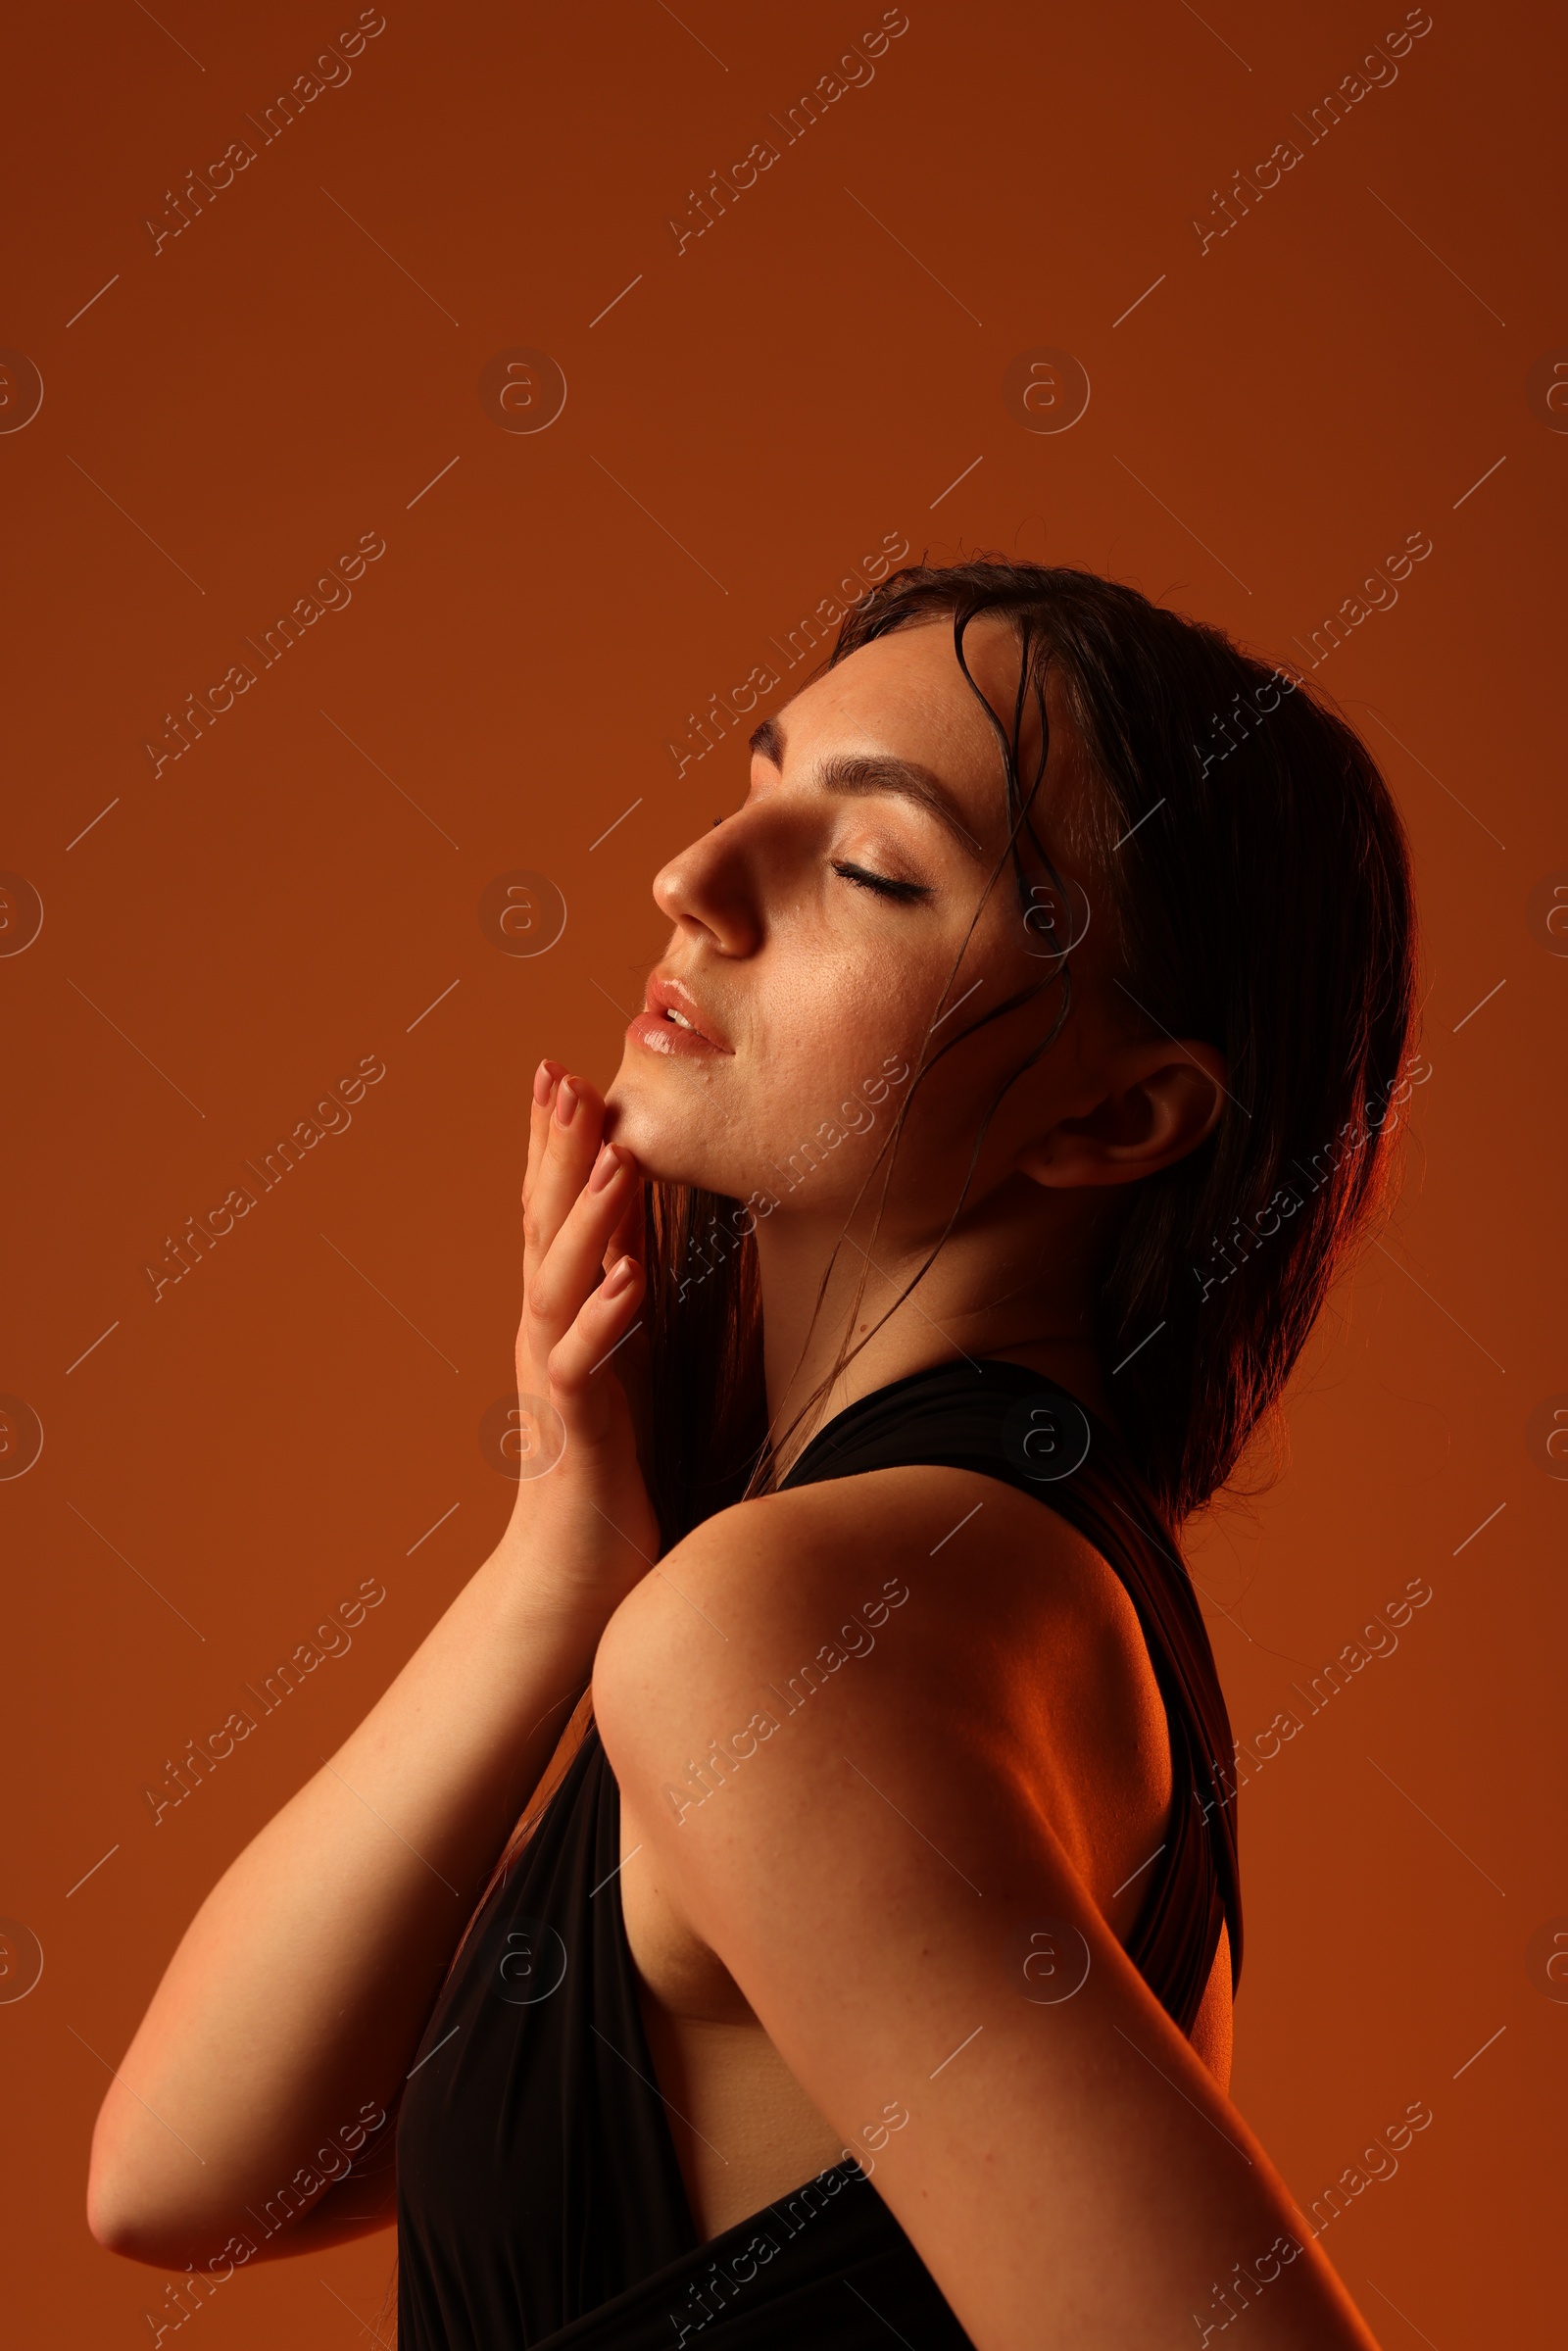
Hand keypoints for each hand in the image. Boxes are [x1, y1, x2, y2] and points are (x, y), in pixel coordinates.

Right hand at [500, 1062, 661, 1619]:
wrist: (576, 1579)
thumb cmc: (609, 1474)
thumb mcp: (621, 1368)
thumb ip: (618, 1305)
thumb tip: (632, 1242)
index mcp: (560, 1319)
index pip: (550, 1216)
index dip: (552, 1146)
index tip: (560, 1073)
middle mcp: (545, 1339)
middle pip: (541, 1230)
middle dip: (553, 1152)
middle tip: (561, 1076)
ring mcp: (555, 1382)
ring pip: (557, 1285)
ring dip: (585, 1218)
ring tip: (613, 1155)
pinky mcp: (577, 1433)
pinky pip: (583, 1368)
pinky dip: (603, 1319)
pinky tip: (627, 1279)